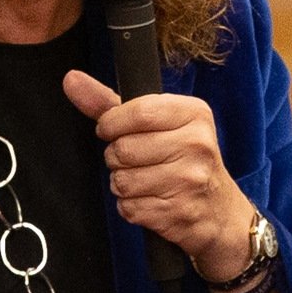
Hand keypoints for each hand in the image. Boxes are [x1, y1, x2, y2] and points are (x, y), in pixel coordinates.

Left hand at [62, 72, 257, 276]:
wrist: (220, 212)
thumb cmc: (184, 160)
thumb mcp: (157, 124)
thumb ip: (109, 103)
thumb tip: (71, 80)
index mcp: (194, 114)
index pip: (137, 112)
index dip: (111, 124)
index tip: (111, 130)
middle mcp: (197, 145)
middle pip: (123, 149)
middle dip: (117, 158)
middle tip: (136, 161)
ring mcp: (190, 181)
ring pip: (122, 181)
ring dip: (123, 185)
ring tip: (145, 182)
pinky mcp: (180, 212)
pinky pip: (129, 208)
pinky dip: (132, 208)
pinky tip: (152, 201)